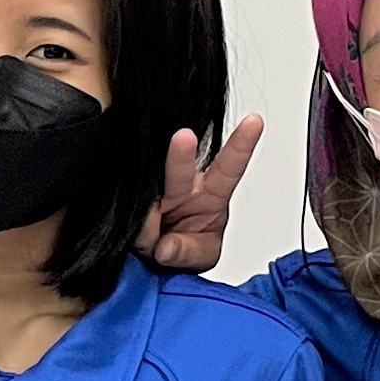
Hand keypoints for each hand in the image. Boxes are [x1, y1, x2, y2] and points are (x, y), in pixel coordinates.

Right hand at [141, 116, 264, 270]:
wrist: (157, 258)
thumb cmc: (188, 247)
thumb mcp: (200, 256)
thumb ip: (186, 251)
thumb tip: (166, 249)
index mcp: (210, 194)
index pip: (229, 167)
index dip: (240, 146)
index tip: (254, 122)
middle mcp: (182, 185)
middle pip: (180, 170)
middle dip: (182, 155)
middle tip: (183, 139)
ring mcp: (152, 189)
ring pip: (146, 195)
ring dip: (148, 225)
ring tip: (153, 247)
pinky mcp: (128, 195)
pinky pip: (125, 206)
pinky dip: (131, 223)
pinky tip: (139, 238)